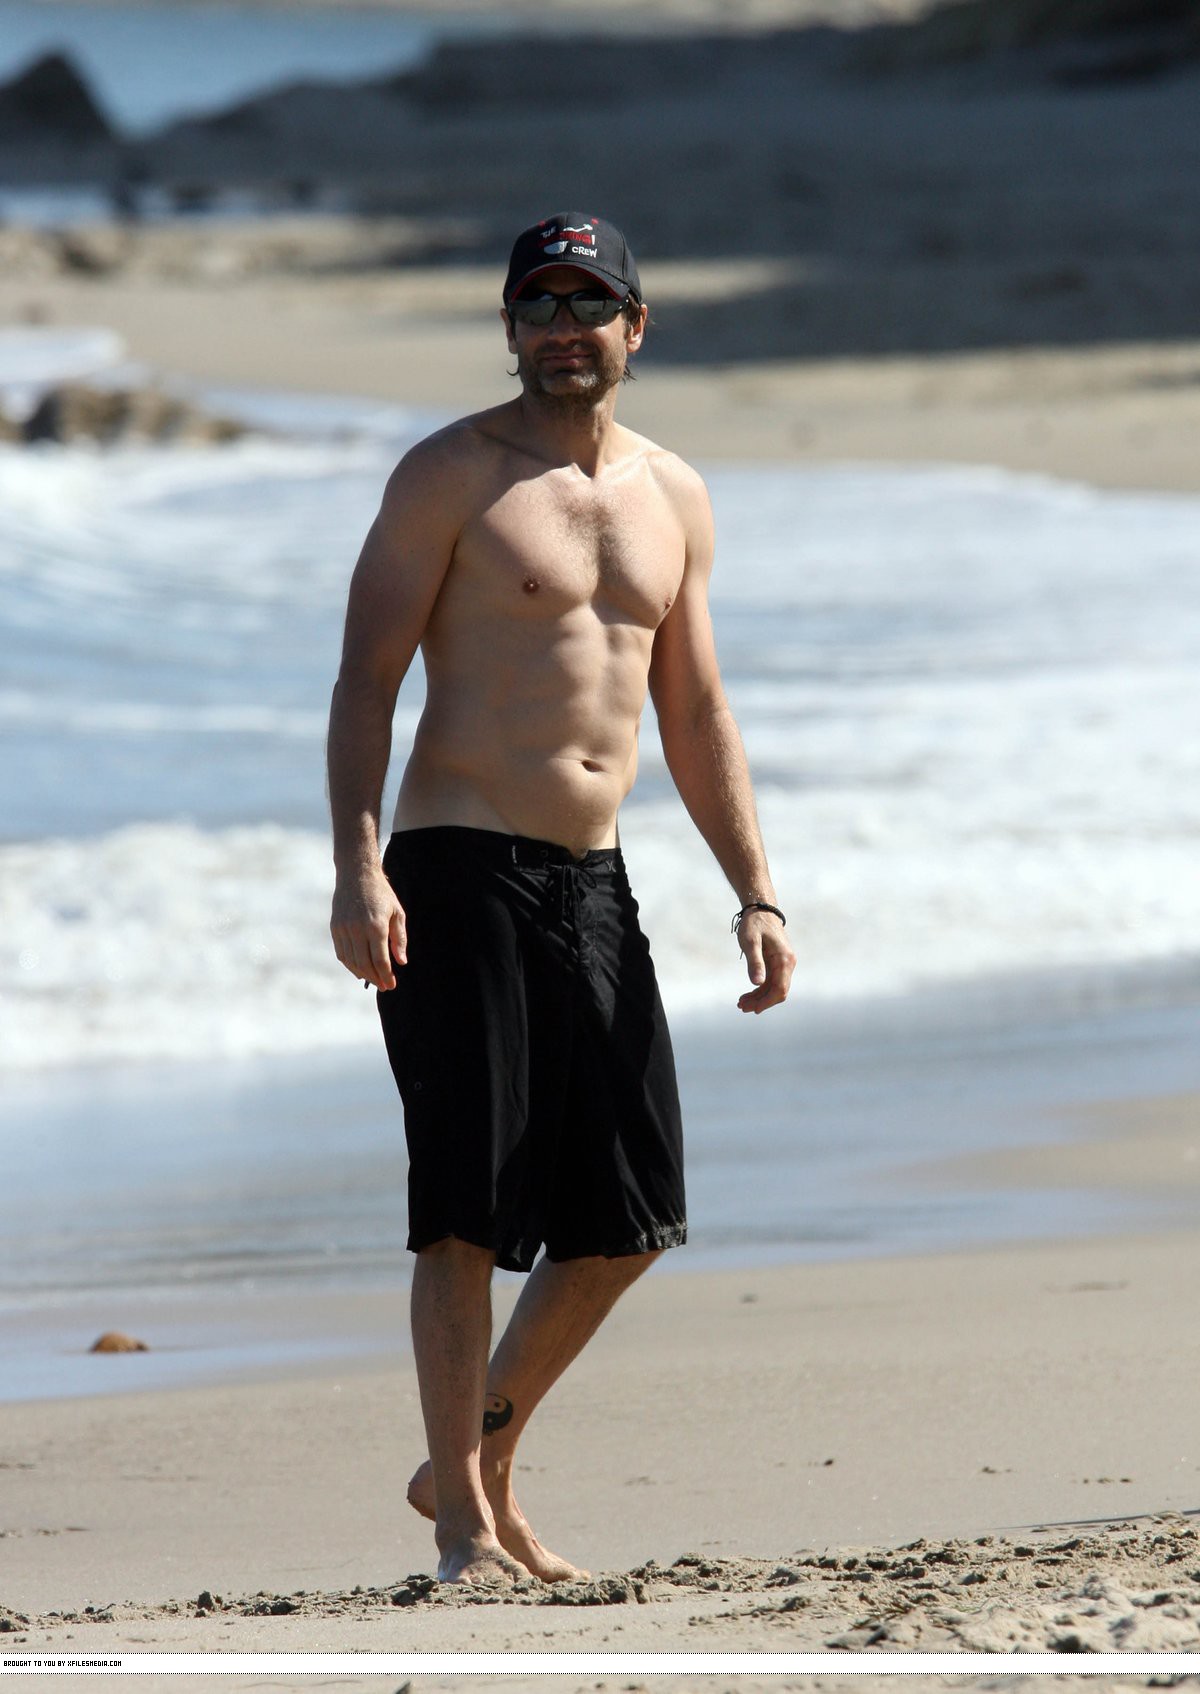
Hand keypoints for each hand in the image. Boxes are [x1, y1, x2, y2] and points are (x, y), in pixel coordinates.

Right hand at [330, 866, 406, 990]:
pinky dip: (350, 965)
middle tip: (384, 986)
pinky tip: (359, 970)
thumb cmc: (381, 894)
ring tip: (373, 980)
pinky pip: (342, 953)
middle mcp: (357, 929)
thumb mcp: (397, 913)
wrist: (356, 874)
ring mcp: (344, 929)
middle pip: (365, 964)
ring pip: (351, 961)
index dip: (386, 975)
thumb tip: (401, 962)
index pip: (380, 960)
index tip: (392, 985)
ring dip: (362, 974)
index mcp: (375, 926)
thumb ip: (399, 939)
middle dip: (376, 979)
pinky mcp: (335, 928)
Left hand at [736, 913, 794, 1013]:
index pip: (780, 989)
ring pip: (774, 988)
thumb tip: (757, 983)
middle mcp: (788, 963)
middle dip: (761, 1001)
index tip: (752, 1009)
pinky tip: (748, 994)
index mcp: (785, 960)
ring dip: (759, 997)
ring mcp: (784, 963)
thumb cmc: (755, 923)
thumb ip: (755, 962)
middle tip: (741, 1006)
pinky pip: (771, 981)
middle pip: (778, 991)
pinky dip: (760, 989)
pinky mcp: (778, 963)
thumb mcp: (750, 942)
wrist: (760, 908)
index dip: (767, 1001)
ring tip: (741, 1003)